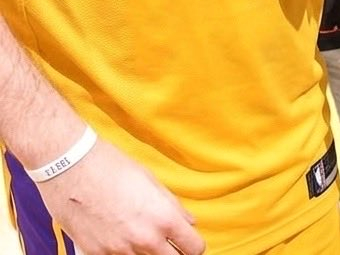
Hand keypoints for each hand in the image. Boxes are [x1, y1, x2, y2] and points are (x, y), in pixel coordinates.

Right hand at [39, 138, 204, 254]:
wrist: (71, 169)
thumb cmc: (112, 167)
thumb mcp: (150, 180)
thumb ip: (172, 205)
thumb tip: (188, 221)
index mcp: (163, 218)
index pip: (194, 248)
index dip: (193, 245)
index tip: (189, 242)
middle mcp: (143, 240)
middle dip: (173, 253)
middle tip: (168, 242)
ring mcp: (119, 251)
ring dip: (145, 252)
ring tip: (136, 230)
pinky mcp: (96, 254)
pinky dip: (120, 251)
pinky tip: (115, 234)